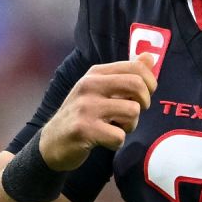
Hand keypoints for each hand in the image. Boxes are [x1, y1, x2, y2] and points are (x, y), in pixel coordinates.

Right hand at [39, 54, 157, 170]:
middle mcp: (89, 85)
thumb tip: (149, 57)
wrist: (51, 142)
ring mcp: (85, 107)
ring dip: (129, 126)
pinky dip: (116, 143)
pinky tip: (104, 140)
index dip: (150, 83)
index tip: (144, 96)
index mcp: (95, 73)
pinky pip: (119, 136)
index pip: (136, 67)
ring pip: (132, 112)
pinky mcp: (83, 129)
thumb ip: (125, 75)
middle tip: (132, 113)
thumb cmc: (82, 115)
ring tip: (114, 127)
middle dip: (143, 103)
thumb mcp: (100, 90)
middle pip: (137, 85)